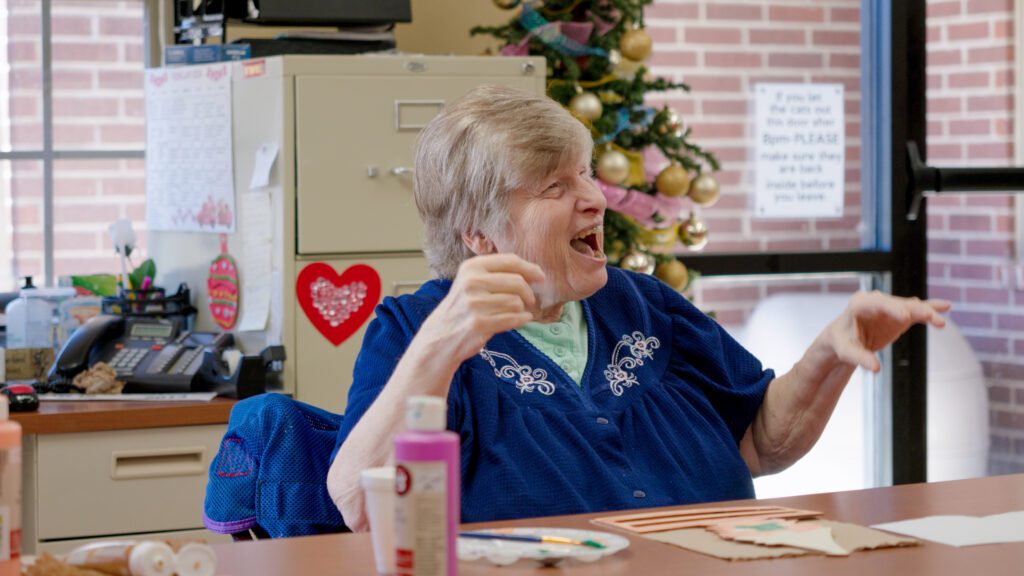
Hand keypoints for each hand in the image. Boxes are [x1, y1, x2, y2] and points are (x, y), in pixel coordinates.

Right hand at [417, 254, 543, 362]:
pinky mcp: (479, 323)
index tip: (540, 277)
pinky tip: (521, 319)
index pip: (510, 261)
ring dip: (522, 308)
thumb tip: (536, 273)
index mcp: (471, 267)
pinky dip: (522, 319)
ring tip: (517, 311)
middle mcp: (471, 282)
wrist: (440, 335)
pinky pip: (513, 318)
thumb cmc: (463, 307)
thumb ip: (497, 273)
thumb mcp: (471, 281)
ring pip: (516, 302)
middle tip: (530, 300)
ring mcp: (474, 303)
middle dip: (528, 292)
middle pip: (517, 281)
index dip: (530, 268)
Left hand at [824, 291, 950, 371]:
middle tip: (930, 317)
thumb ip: (860, 358)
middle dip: (915, 310)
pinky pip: (917, 311)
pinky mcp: (899, 315)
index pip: (876, 303)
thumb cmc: (841, 344)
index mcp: (859, 304)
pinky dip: (929, 309)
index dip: (891, 308)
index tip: (904, 316)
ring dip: (927, 312)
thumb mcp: (846, 353)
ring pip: (911, 307)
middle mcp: (876, 301)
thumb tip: (876, 368)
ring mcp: (889, 307)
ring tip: (940, 322)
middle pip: (899, 304)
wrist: (843, 340)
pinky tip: (946, 306)